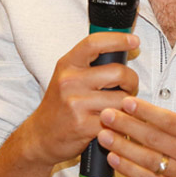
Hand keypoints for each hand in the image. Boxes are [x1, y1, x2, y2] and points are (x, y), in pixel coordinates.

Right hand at [19, 32, 138, 166]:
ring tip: (121, 108)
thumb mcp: (67, 78)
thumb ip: (90, 65)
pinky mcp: (83, 125)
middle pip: (118, 72)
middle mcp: (70, 81)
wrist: (40, 137)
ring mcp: (76, 104)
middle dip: (131, 81)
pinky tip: (116, 122)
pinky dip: (122, 122)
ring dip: (128, 105)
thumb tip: (124, 50)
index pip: (94, 43)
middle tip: (129, 88)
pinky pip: (116, 120)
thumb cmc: (60, 106)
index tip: (134, 41)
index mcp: (67, 65)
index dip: (118, 39)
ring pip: (122, 99)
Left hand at [97, 66, 175, 176]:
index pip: (169, 121)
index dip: (146, 112)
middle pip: (154, 139)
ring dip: (123, 147)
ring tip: (103, 135)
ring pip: (148, 160)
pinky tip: (115, 159)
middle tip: (106, 114)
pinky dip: (130, 170)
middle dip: (127, 126)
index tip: (126, 102)